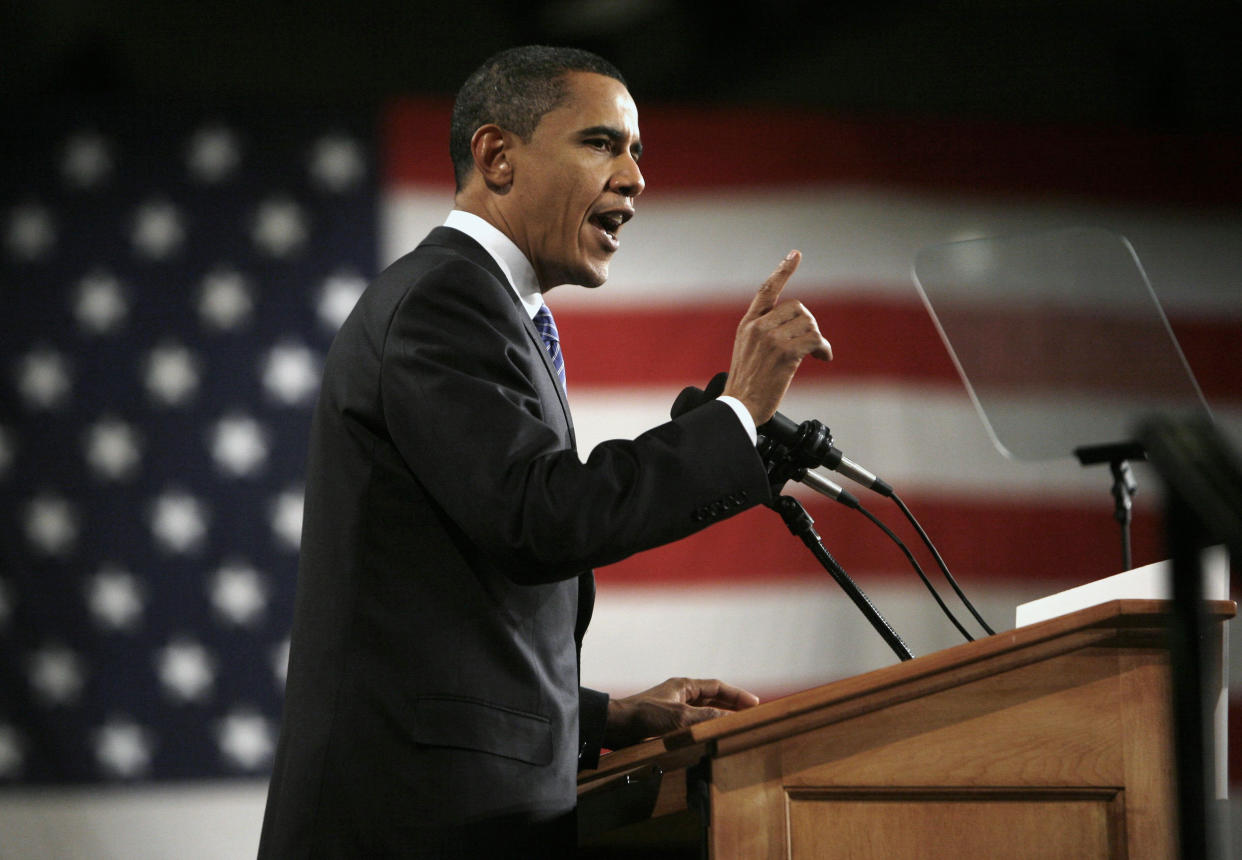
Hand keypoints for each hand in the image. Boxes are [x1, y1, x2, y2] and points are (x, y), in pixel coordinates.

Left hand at [602, 677, 759, 748]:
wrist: (617, 726)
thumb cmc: (645, 716)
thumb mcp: (680, 716)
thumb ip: (707, 718)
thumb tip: (731, 720)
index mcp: (684, 686)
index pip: (717, 687)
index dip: (737, 695)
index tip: (754, 703)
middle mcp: (681, 695)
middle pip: (713, 699)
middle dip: (732, 706)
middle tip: (751, 715)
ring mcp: (674, 709)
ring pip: (704, 712)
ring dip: (720, 718)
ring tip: (737, 726)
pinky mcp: (668, 724)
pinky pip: (694, 724)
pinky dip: (707, 729)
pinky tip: (714, 737)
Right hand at [722, 250, 831, 424]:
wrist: (739, 406)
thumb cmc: (746, 384)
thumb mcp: (747, 350)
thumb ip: (764, 332)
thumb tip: (796, 326)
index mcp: (748, 324)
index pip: (767, 289)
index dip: (783, 270)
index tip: (795, 254)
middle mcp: (758, 327)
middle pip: (798, 308)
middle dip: (810, 325)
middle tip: (811, 344)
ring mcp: (771, 339)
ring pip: (809, 323)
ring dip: (817, 338)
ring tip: (815, 353)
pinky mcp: (784, 353)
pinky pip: (815, 340)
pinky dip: (823, 348)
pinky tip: (823, 357)